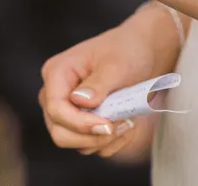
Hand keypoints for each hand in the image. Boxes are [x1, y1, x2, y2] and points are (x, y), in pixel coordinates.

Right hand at [39, 6, 179, 157]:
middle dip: (92, 136)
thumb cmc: (126, 51)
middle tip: (120, 125)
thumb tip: (80, 101)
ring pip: (75, 143)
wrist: (142, 53)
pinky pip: (90, 145)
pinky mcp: (81, 122)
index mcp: (57, 73)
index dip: (80, 123)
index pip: (56, 109)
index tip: (109, 125)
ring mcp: (67, 110)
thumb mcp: (116, 64)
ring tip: (128, 121)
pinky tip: (127, 125)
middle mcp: (55, 93)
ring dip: (105, 140)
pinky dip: (111, 143)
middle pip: (59, 132)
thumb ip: (98, 84)